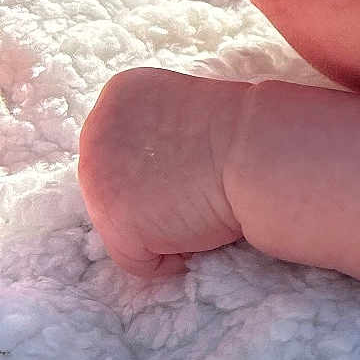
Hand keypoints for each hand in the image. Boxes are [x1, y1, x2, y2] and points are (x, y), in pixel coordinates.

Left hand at [78, 67, 251, 278]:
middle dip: (157, 197)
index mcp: (120, 97)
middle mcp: (96, 132)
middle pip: (116, 186)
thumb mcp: (191, 110)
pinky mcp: (115, 225)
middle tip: (201, 190)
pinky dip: (172, 259)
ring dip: (164, 226)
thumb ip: (158, 131)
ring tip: (202, 207)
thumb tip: (154, 169)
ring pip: (124, 224)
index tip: (200, 162)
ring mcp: (98, 181)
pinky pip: (137, 261)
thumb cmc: (248, 136)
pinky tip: (200, 231)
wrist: (263, 154)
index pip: (126, 147)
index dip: (166, 165)